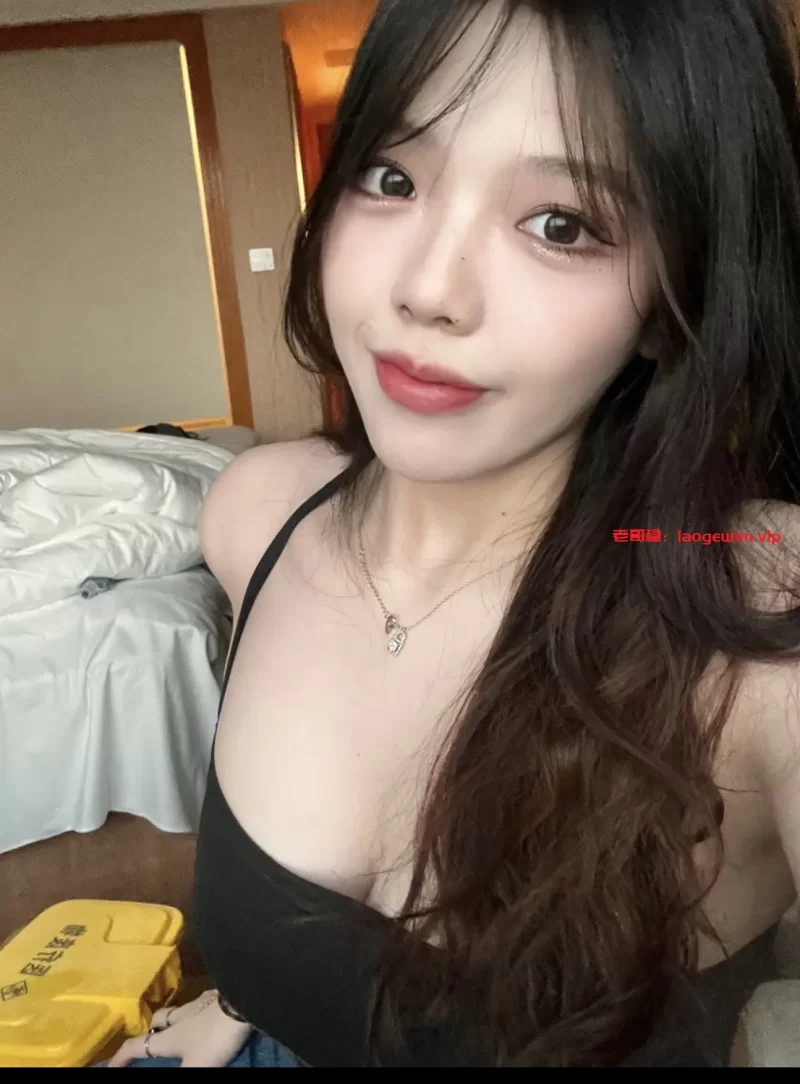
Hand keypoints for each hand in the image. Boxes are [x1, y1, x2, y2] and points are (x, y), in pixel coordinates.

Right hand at [106, 989, 252, 1067]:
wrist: (244, 1002)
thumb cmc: (214, 1037)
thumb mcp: (196, 1067)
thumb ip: (182, 1074)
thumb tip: (176, 1072)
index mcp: (169, 1036)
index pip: (136, 1045)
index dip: (121, 1057)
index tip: (111, 1065)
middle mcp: (181, 1016)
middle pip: (159, 1020)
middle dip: (152, 1030)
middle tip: (152, 1040)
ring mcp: (202, 1003)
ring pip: (181, 1010)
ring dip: (176, 1019)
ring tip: (180, 1029)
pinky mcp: (221, 996)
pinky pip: (203, 1003)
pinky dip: (199, 1011)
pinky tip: (207, 1015)